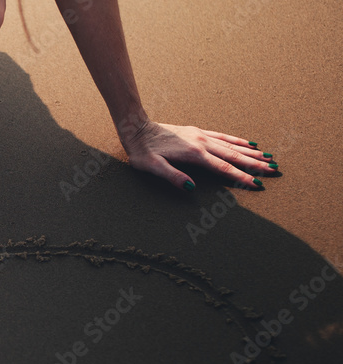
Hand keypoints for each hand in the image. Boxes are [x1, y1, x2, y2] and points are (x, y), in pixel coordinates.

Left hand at [120, 121, 278, 190]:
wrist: (136, 128)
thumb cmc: (141, 151)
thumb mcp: (151, 167)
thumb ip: (171, 176)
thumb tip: (191, 187)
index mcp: (194, 154)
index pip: (223, 168)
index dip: (241, 178)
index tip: (258, 184)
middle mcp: (202, 143)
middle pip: (233, 156)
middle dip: (255, 165)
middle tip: (275, 170)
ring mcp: (201, 136)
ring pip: (231, 146)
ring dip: (250, 153)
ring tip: (269, 157)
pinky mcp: (197, 132)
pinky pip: (222, 136)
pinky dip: (237, 140)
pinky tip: (248, 143)